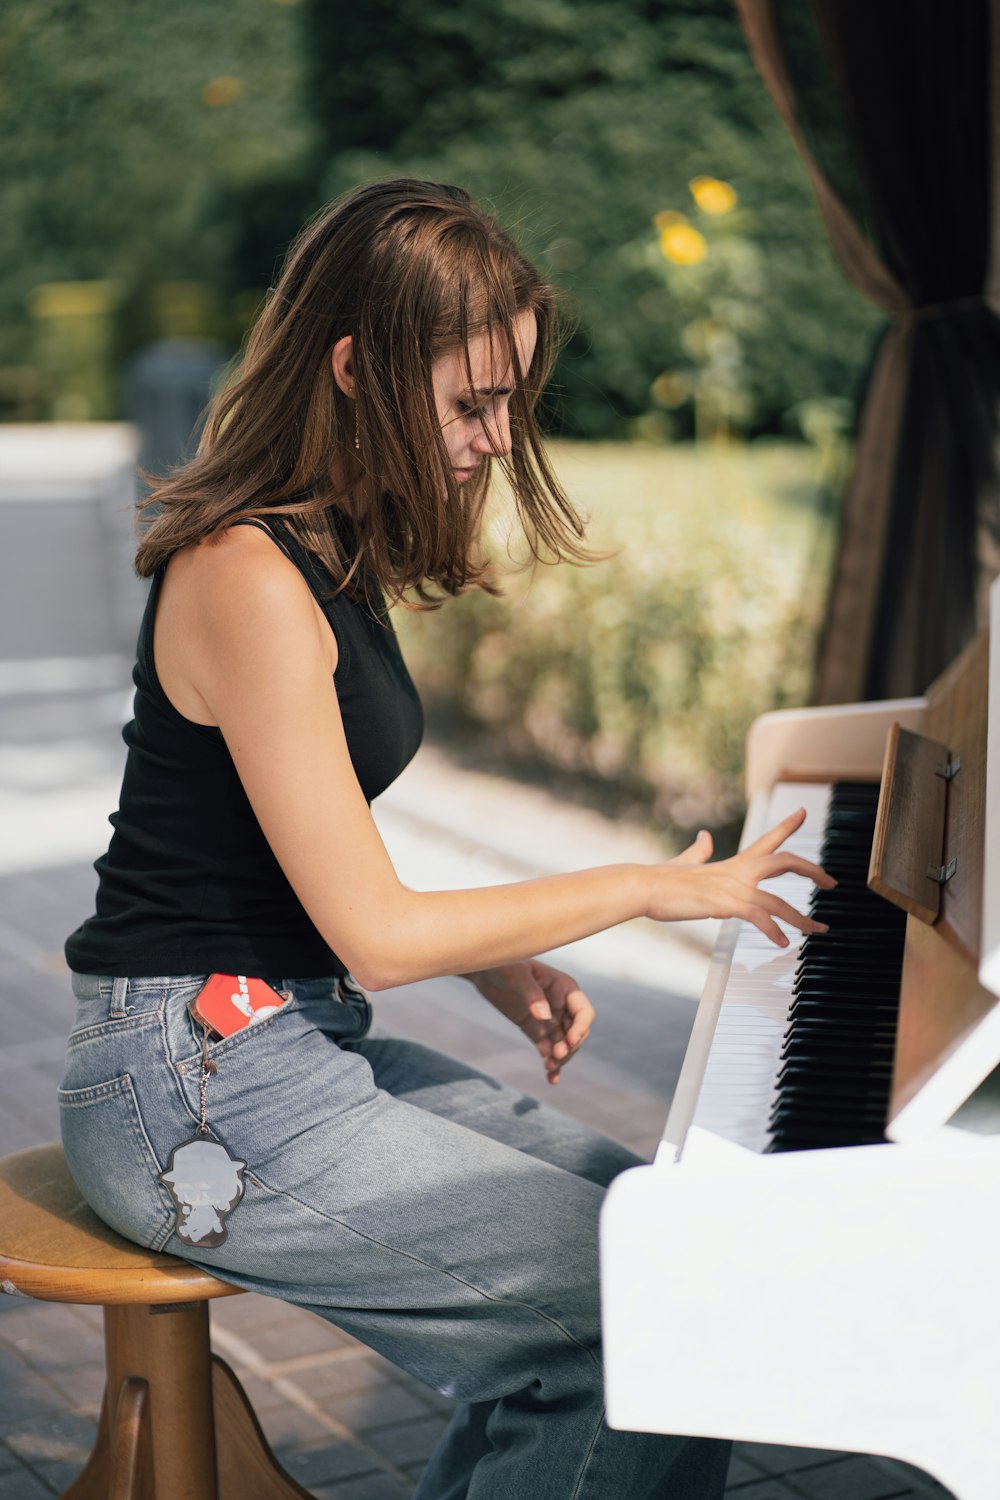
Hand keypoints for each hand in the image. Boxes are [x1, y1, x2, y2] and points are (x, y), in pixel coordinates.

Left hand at [464, 960, 593, 1084]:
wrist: (483, 971)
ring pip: (563, 1044)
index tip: (569, 1041)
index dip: (580, 1028)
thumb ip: (531, 994)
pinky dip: (550, 1063)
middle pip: (576, 1032)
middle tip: (556, 1056)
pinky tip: (551, 1079)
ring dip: (561, 1058)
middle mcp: (561, 1006)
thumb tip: (545, 1016)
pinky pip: (547, 1049)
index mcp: (565, 988)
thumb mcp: (516, 975)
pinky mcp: (536, 1030)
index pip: (584, 1012)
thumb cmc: (503, 965)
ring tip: (549, 1069)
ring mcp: (549, 1019)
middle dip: (570, 1046)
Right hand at [649, 808, 834, 946]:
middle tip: (832, 881)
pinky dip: (774, 931)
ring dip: (802, 918)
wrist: (645, 886)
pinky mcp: (726, 904)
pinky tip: (783, 943)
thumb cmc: (662, 879)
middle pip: (785, 860)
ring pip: (779, 901)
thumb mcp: (685, 862)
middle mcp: (739, 871)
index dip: (787, 824)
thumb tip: (705, 837)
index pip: (767, 839)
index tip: (803, 811)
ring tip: (818, 929)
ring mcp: (733, 887)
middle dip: (812, 870)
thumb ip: (699, 851)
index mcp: (733, 862)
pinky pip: (759, 918)